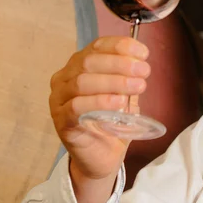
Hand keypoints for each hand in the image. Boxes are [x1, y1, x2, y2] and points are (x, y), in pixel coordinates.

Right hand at [49, 36, 150, 180]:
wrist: (103, 156)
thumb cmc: (112, 120)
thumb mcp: (125, 93)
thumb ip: (129, 77)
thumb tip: (140, 63)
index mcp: (80, 65)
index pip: (97, 46)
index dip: (121, 46)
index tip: (144, 53)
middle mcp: (65, 78)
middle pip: (89, 62)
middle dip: (121, 64)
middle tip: (144, 71)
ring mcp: (59, 99)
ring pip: (82, 82)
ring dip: (114, 82)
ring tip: (137, 86)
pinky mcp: (60, 121)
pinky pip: (76, 106)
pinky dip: (100, 101)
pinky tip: (118, 102)